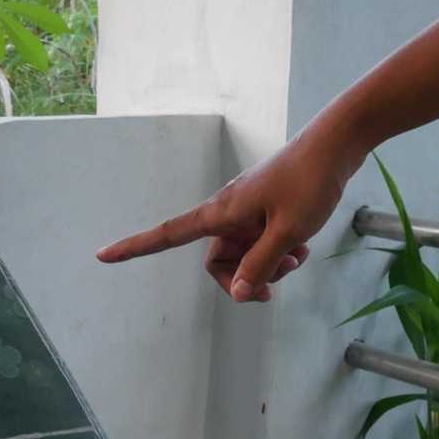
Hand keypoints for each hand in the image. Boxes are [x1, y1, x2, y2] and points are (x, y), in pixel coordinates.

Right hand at [95, 122, 361, 301]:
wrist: (337, 144)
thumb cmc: (310, 182)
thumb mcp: (289, 232)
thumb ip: (261, 265)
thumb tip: (239, 293)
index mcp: (220, 213)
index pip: (166, 235)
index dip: (134, 247)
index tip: (102, 255)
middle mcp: (228, 212)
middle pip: (218, 261)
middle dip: (244, 278)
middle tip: (275, 284)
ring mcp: (247, 211)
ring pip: (244, 255)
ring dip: (268, 265)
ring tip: (297, 256)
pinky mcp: (265, 209)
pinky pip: (261, 242)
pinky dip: (279, 251)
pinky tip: (302, 245)